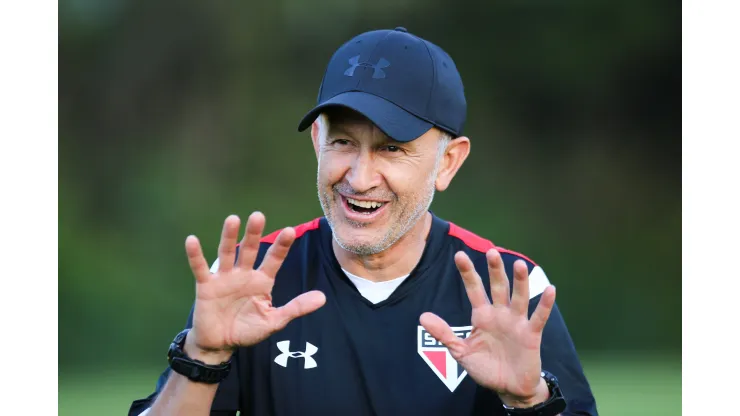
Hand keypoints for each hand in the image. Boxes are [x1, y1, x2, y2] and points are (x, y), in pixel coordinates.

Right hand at [184, 212, 325, 359]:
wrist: (220, 344)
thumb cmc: (248, 330)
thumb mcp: (275, 320)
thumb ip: (296, 308)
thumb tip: (322, 298)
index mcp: (262, 280)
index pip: (274, 259)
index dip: (281, 246)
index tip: (290, 231)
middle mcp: (244, 274)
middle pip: (250, 250)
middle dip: (254, 234)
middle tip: (258, 215)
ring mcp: (224, 278)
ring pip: (227, 253)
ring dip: (228, 237)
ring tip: (233, 219)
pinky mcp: (206, 286)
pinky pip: (200, 268)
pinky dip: (196, 255)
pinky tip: (192, 240)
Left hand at [420, 249, 555, 405]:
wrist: (508, 388)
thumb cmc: (485, 367)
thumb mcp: (461, 351)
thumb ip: (444, 333)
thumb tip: (422, 316)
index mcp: (482, 315)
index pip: (474, 289)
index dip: (467, 273)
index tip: (459, 255)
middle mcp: (500, 314)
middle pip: (497, 287)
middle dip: (494, 271)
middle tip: (491, 251)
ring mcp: (517, 322)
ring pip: (519, 297)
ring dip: (520, 282)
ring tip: (519, 265)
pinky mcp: (531, 334)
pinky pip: (538, 317)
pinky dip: (544, 304)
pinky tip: (549, 289)